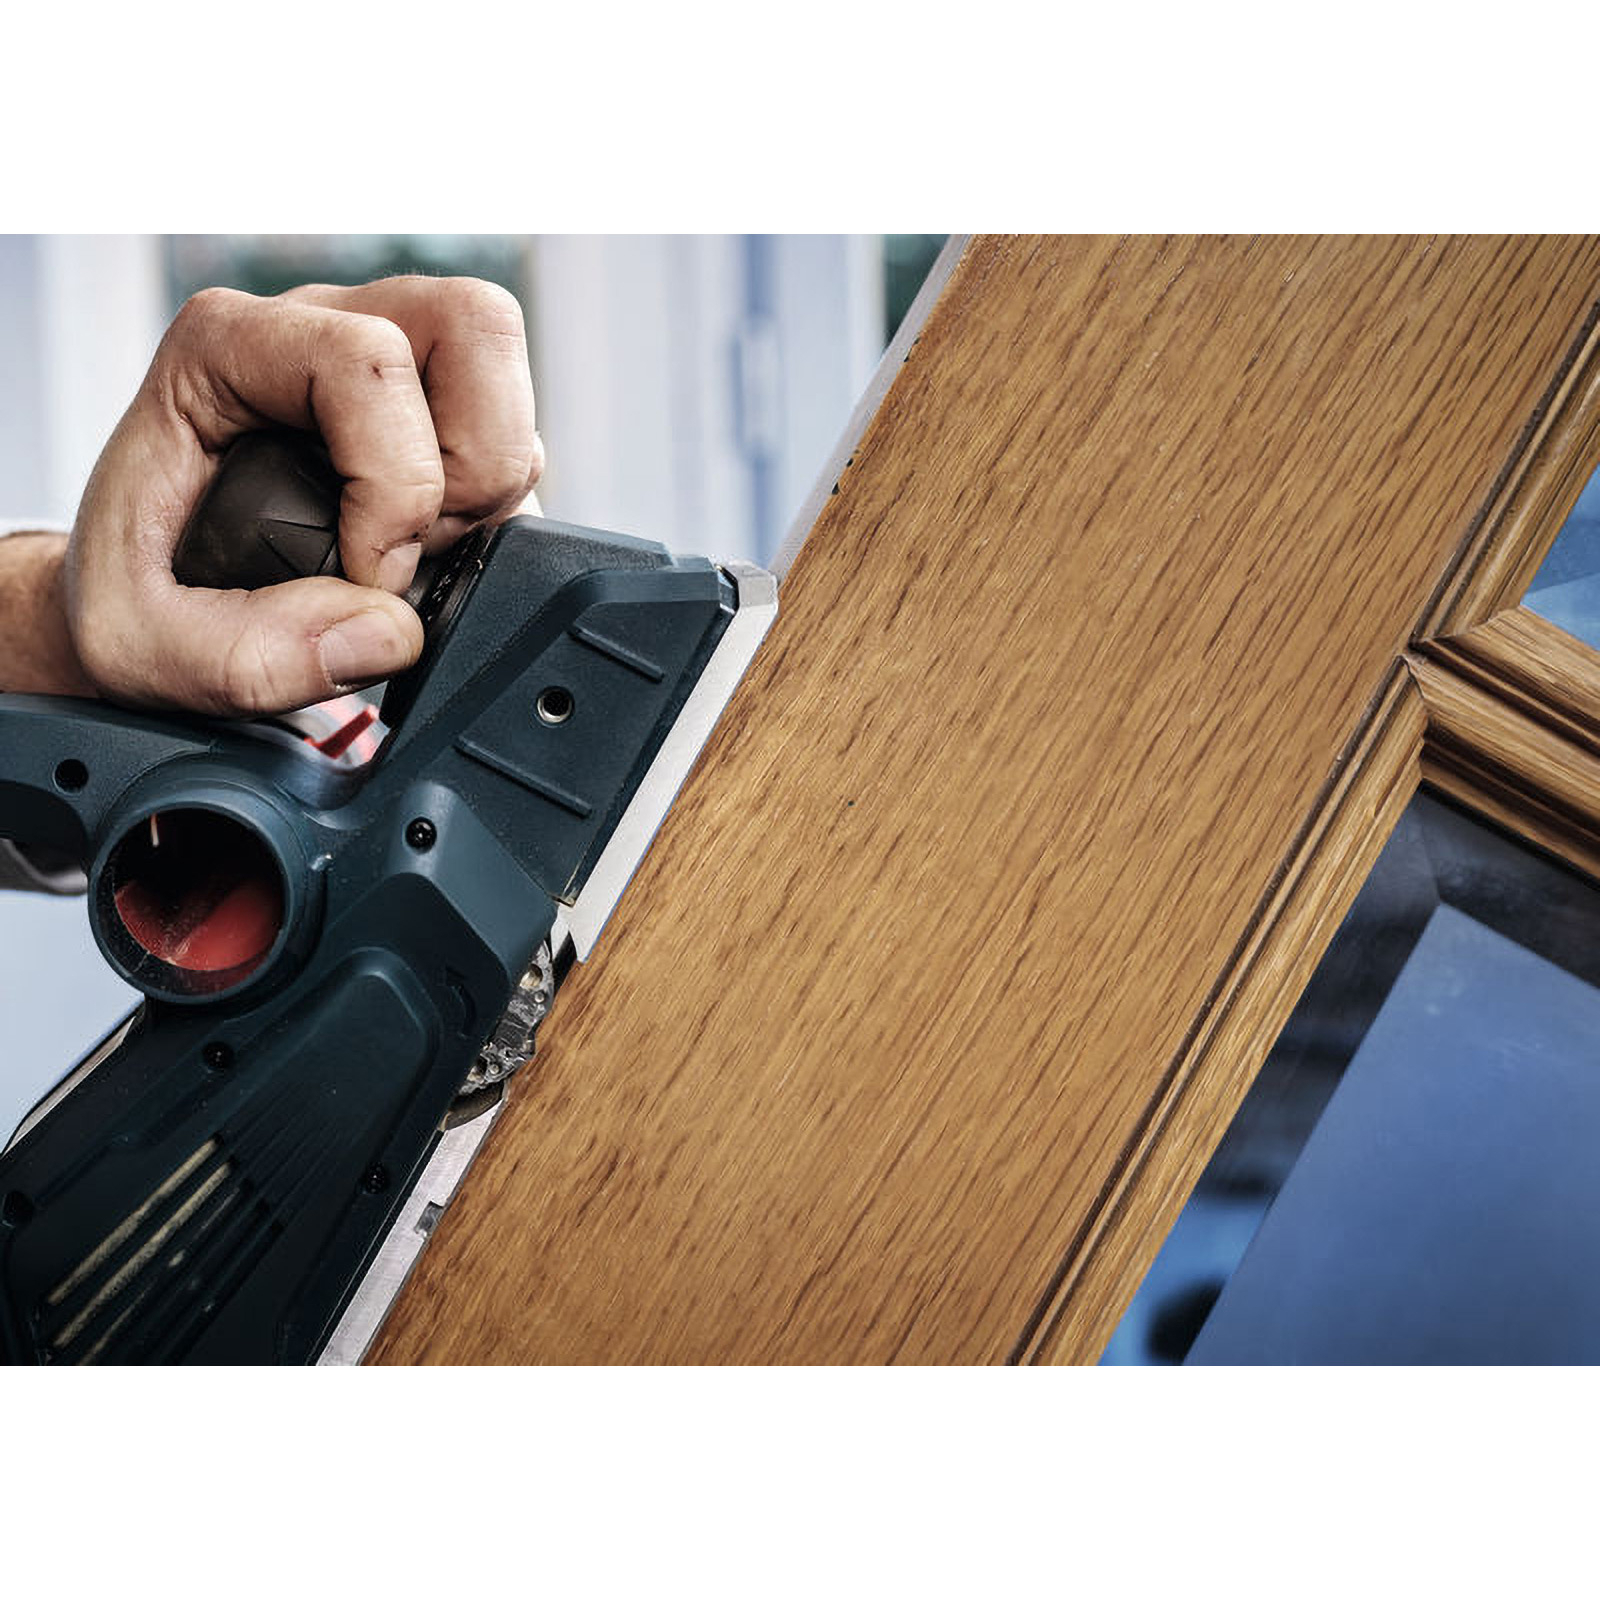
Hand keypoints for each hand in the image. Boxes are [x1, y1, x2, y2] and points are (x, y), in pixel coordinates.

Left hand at [64, 277, 543, 714]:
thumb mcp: (146, 648)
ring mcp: (390, 370)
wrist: (144, 605)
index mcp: (230, 347)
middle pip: (470, 326)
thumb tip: (388, 631)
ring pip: (508, 382)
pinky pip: (514, 448)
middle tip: (415, 544)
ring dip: (488, 492)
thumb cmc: (134, 597)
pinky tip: (430, 559)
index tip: (364, 572)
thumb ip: (250, 655)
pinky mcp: (437, 424)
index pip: (366, 361)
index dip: (392, 482)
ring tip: (417, 557)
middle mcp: (321, 332)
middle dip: (471, 461)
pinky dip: (493, 518)